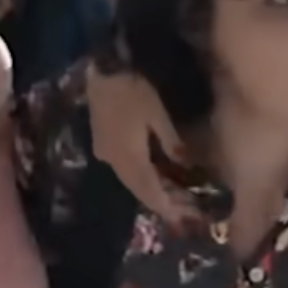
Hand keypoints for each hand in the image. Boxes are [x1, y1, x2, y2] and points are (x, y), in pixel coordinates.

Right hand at [85, 65, 198, 224]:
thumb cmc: (133, 89)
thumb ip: (172, 143)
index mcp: (128, 158)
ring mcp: (106, 153)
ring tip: (174, 195)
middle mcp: (114, 162)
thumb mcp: (158, 114)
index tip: (183, 218)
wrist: (101, 69)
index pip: (149, 192)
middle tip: (184, 210)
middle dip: (162, 202)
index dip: (166, 207)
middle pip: (140, 190)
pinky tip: (156, 175)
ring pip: (132, 181)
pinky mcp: (102, 144)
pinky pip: (125, 169)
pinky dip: (143, 177)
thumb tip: (186, 166)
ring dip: (152, 190)